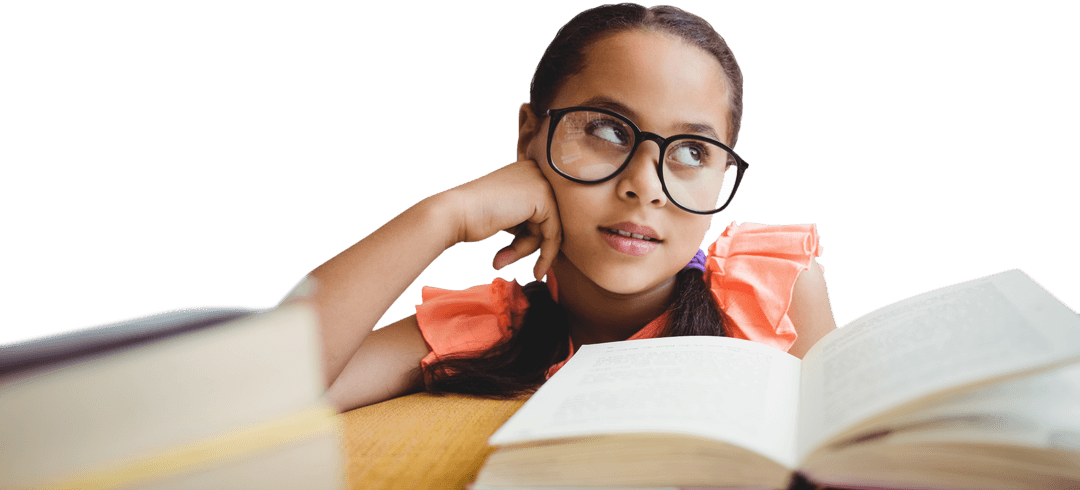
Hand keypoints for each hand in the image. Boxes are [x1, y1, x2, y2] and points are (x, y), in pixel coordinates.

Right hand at [446, 159, 561, 280]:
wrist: (455, 213)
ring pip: (550, 228)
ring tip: (502, 259)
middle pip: (547, 218)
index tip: (536, 262)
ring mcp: (541, 182)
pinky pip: (553, 233)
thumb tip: (551, 244)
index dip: (535, 237)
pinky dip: (545, 254)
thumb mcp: (507, 215)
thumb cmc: (473, 217)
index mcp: (526, 171)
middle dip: (531, 244)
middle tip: (515, 263)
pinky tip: (534, 270)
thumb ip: (527, 221)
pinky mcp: (544, 197)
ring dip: (527, 250)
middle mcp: (536, 171)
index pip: (541, 210)